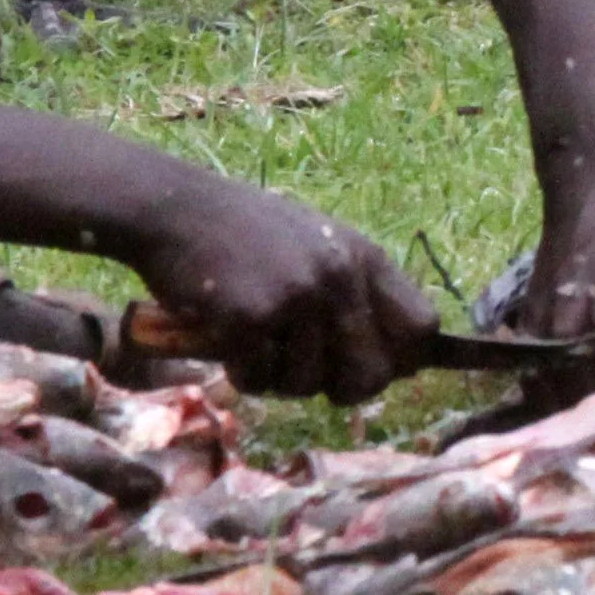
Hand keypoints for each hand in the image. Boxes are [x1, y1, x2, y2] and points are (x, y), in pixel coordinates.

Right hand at [128, 174, 436, 403]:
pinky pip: (259, 380)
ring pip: (309, 385)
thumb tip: (404, 361)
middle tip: (300, 365)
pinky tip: (224, 331)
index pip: (422, 328)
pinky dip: (239, 370)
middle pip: (372, 375)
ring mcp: (296, 296)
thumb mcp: (314, 244)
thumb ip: (353, 291)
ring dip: (277, 374)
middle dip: (337, 385)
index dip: (400, 359)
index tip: (369, 365)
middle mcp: (337, 275)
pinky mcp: (251, 317)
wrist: (172, 210)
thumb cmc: (240, 233)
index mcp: (360, 255)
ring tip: (252, 332)